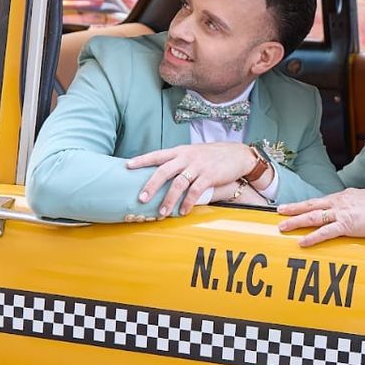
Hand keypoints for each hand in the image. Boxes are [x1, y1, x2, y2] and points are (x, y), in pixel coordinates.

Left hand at [127, 141, 257, 215]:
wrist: (238, 155)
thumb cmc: (213, 156)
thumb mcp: (193, 153)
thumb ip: (178, 161)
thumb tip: (160, 174)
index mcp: (180, 151)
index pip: (157, 155)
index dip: (142, 160)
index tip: (127, 166)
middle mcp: (186, 157)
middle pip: (164, 171)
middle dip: (151, 185)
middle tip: (141, 199)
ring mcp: (198, 166)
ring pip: (178, 183)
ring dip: (169, 199)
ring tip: (162, 212)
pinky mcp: (210, 176)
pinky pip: (195, 191)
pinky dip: (188, 202)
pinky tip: (183, 212)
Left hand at [277, 188, 364, 246]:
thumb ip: (360, 202)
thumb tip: (359, 205)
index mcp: (346, 196)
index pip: (323, 200)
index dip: (309, 204)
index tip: (299, 206)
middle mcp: (340, 202)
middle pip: (312, 205)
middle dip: (294, 208)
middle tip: (280, 211)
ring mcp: (341, 213)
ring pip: (312, 217)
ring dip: (296, 221)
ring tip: (283, 226)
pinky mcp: (346, 225)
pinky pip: (325, 232)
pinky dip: (312, 237)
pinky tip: (301, 242)